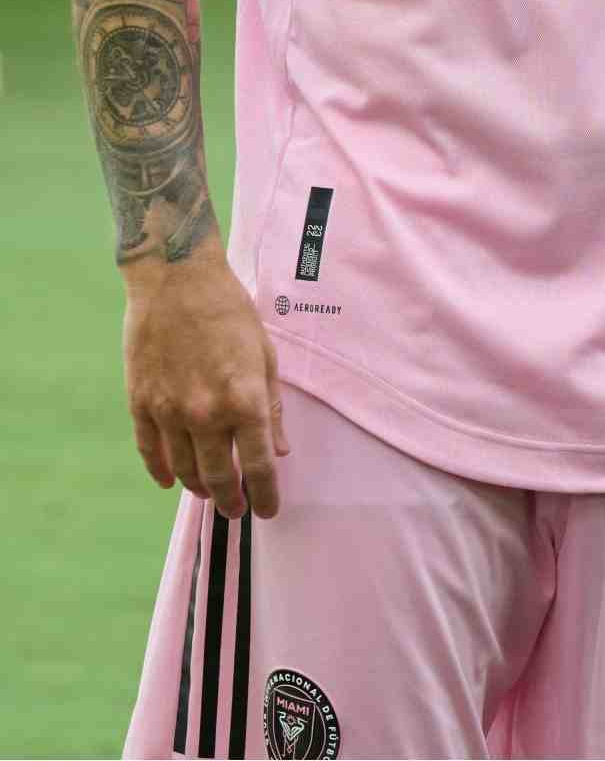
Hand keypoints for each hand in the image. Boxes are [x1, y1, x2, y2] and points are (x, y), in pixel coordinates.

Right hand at [123, 247, 288, 519]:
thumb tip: (279, 451)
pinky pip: (150, 451)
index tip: (269, 509)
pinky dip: (161, 471)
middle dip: (231, 501)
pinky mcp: (141, 402)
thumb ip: (272, 406)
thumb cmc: (229, 310)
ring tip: (209, 492)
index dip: (267, 494)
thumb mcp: (265, 353)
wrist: (176, 278)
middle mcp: (206, 413)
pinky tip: (170, 480)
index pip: (259, 466)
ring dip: (199, 488)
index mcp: (244, 400)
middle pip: (219, 478)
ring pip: (183, 470)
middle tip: (238, 509)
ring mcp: (169, 411)